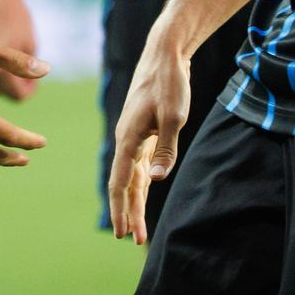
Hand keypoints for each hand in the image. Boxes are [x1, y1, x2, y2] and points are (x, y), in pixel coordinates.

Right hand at [106, 37, 192, 244]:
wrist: (164, 55)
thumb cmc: (169, 83)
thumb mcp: (174, 117)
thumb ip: (165, 150)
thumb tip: (156, 179)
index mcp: (128, 138)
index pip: (120, 181)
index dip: (121, 209)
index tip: (122, 232)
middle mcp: (126, 139)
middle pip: (124, 183)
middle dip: (128, 212)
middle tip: (131, 240)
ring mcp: (134, 135)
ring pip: (132, 175)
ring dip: (135, 201)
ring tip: (138, 227)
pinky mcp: (143, 131)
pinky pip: (139, 163)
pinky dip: (141, 182)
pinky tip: (145, 195)